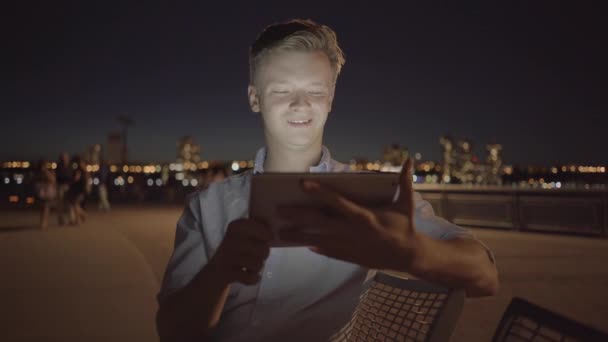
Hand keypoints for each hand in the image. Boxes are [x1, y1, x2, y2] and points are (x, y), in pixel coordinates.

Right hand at [207, 218, 271, 284]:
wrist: (215, 272)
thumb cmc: (238, 251)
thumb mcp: (246, 235)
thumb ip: (262, 229)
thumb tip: (275, 233)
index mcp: (236, 226)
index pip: (264, 229)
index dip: (268, 237)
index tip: (264, 239)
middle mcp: (230, 239)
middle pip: (264, 249)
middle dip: (264, 255)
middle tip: (255, 255)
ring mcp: (227, 257)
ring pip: (258, 265)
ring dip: (257, 268)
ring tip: (249, 265)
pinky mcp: (226, 273)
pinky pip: (251, 278)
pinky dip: (253, 279)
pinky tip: (248, 275)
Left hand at [279, 159, 418, 270]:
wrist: (408, 256)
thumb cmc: (404, 225)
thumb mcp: (406, 203)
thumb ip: (404, 182)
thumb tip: (410, 160)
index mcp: (365, 216)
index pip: (338, 201)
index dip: (320, 192)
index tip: (302, 183)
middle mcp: (353, 231)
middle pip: (320, 221)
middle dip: (297, 215)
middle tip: (278, 210)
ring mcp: (349, 245)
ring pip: (318, 239)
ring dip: (299, 235)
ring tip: (281, 232)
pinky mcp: (350, 256)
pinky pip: (328, 251)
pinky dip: (315, 247)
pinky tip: (303, 244)